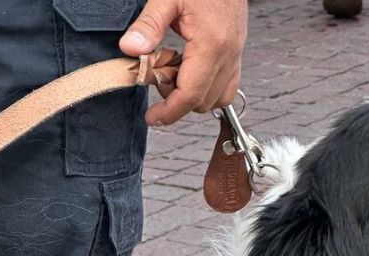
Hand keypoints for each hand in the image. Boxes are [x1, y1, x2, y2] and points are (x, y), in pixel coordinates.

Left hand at [120, 0, 247, 125]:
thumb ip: (148, 25)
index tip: (152, 117)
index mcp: (212, 44)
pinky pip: (228, 84)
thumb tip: (131, 49)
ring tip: (172, 74)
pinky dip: (207, 87)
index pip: (190, 95)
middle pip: (203, 102)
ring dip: (192, 96)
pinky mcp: (237, 51)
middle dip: (177, 101)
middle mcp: (229, 53)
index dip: (169, 112)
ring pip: (218, 98)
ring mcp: (237, 53)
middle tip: (156, 79)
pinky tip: (188, 71)